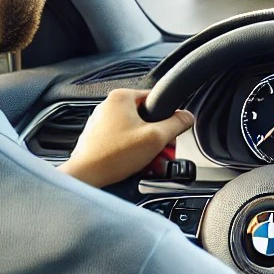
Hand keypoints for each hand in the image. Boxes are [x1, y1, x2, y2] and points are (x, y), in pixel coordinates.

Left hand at [58, 89, 193, 188]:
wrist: (87, 176)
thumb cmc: (114, 155)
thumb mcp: (156, 138)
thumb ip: (176, 124)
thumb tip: (187, 117)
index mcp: (121, 97)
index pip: (155, 98)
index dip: (167, 116)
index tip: (170, 132)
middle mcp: (108, 106)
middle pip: (145, 117)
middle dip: (155, 136)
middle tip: (160, 150)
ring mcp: (101, 122)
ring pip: (134, 131)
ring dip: (144, 145)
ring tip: (147, 160)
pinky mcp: (97, 138)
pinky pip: (122, 141)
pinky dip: (131, 151)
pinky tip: (134, 163)